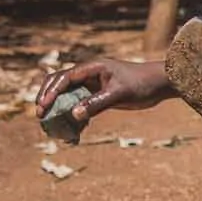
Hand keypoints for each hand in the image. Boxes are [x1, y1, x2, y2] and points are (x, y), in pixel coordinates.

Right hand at [35, 59, 170, 125]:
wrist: (160, 84)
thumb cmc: (142, 84)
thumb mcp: (120, 94)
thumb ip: (97, 103)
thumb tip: (74, 114)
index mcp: (92, 68)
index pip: (64, 78)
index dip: (50, 92)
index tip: (43, 107)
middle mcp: (89, 74)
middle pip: (60, 84)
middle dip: (48, 99)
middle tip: (40, 116)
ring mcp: (93, 85)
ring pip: (69, 96)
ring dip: (60, 109)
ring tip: (53, 126)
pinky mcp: (99, 96)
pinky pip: (81, 105)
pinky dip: (75, 117)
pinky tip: (74, 132)